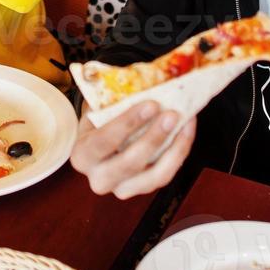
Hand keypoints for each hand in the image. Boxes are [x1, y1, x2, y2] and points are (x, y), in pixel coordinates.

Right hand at [69, 101, 195, 199]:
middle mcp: (99, 179)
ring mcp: (122, 189)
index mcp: (82, 156)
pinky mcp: (144, 189)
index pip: (103, 142)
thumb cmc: (101, 121)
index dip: (127, 123)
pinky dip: (180, 152)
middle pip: (129, 163)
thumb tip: (141, 79)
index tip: (150, 104)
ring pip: (153, 176)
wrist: (103, 142)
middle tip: (172, 114)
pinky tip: (187, 130)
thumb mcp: (98, 109)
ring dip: (173, 149)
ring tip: (185, 123)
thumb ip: (112, 99)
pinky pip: (166, 175)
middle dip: (153, 138)